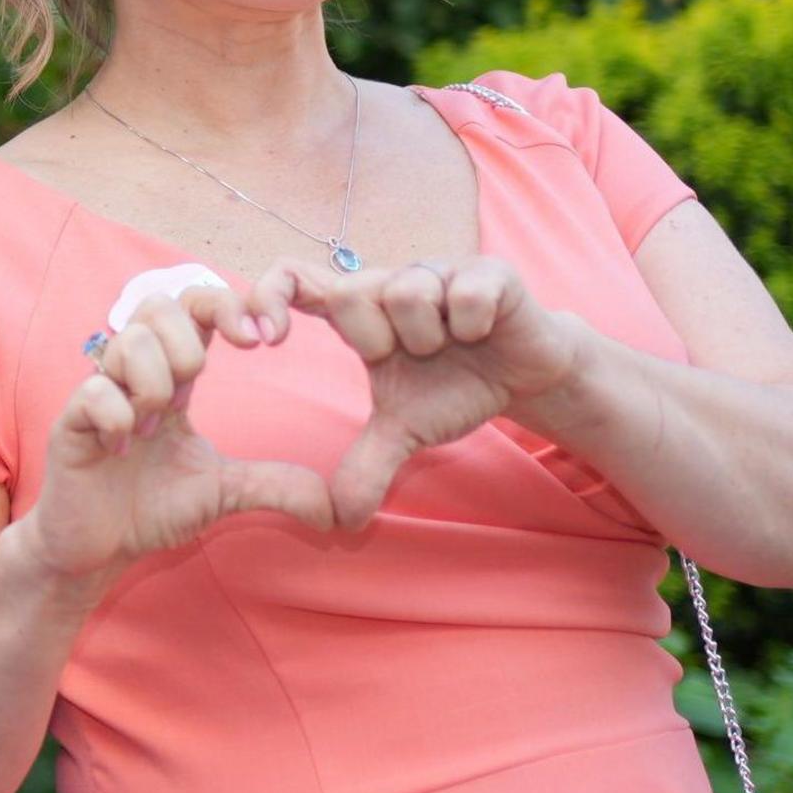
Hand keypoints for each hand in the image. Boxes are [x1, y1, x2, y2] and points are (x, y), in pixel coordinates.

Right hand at [8, 279, 332, 585]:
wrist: (97, 550)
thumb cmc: (151, 508)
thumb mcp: (225, 492)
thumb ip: (274, 485)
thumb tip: (334, 508)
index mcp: (173, 376)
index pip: (197, 306)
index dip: (230, 306)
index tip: (265, 340)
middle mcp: (134, 373)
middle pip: (159, 304)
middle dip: (188, 345)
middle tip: (191, 392)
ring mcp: (99, 392)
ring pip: (128, 342)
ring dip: (153, 386)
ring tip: (149, 430)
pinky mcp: (69, 421)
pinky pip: (95, 391)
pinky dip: (118, 418)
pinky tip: (120, 449)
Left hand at [264, 256, 594, 528]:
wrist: (527, 377)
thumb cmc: (454, 388)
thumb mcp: (405, 430)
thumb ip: (368, 465)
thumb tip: (343, 521)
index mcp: (358, 312)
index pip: (293, 277)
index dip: (269, 296)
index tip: (265, 342)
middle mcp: (389, 280)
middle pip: (352, 294)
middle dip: (379, 342)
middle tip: (412, 359)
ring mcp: (437, 270)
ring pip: (407, 293)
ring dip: (430, 338)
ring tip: (451, 346)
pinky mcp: (487, 270)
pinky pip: (464, 294)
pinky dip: (473, 325)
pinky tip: (483, 334)